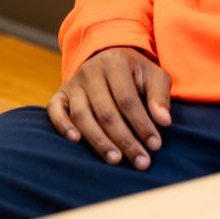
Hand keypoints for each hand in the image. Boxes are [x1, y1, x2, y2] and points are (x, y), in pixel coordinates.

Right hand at [47, 46, 172, 168]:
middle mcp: (91, 71)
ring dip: (99, 141)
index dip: (142, 124)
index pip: (128, 100)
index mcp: (115, 62)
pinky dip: (62, 126)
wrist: (107, 57)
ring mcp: (73, 83)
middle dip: (125, 140)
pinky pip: (55, 111)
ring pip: (82, 116)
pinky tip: (76, 141)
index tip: (155, 145)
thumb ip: (159, 96)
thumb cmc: (134, 72)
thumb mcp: (153, 75)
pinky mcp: (60, 95)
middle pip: (106, 112)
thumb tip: (164, 121)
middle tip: (141, 161)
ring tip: (116, 160)